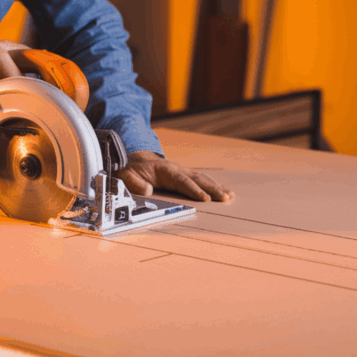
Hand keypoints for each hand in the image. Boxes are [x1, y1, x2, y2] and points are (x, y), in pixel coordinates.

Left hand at [118, 151, 233, 203]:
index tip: (205, 199)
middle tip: (225, 198)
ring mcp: (182, 171)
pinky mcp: (185, 175)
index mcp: (164, 170)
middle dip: (212, 189)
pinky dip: (215, 186)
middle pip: (197, 179)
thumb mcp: (126, 175)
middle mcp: (177, 169)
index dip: (194, 190)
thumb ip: (135, 183)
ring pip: (202, 178)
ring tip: (230, 196)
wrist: (133, 158)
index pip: (182, 180)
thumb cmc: (131, 169)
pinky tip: (226, 193)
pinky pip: (202, 180)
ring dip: (217, 187)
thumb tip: (147, 191)